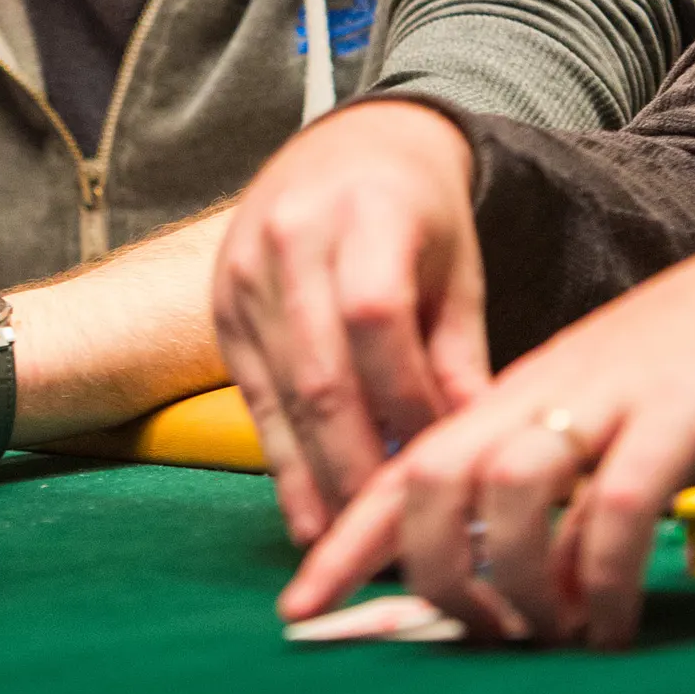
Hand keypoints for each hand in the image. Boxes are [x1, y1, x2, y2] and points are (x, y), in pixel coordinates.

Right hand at [213, 101, 488, 542]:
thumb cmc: (418, 213)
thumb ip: (462, 356)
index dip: (407, 399)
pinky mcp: (221, 307)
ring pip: (283, 393)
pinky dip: (282, 462)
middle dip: (359, 462)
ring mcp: (245, 272)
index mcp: (364, 211)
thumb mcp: (458, 268)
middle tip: (399, 535)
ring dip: (319, 476)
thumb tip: (473, 453)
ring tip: (354, 544)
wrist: (346, 148)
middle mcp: (290, 238)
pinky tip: (308, 517)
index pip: (376, 318)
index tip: (443, 461)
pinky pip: (254, 398)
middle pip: (321, 369)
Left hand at [283, 211, 694, 648]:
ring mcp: (609, 399)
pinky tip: (615, 625)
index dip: (347, 539)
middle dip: (427, 570)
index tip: (300, 607)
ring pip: (509, 490)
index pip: (407, 466)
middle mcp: (546, 391)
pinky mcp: (679, 416)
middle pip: (433, 475)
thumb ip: (552, 477)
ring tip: (550, 633)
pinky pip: (617, 505)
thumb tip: (518, 571)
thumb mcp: (604, 414)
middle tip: (473, 633)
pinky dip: (605, 579)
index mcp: (518, 393)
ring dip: (517, 581)